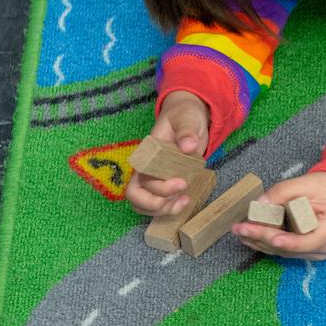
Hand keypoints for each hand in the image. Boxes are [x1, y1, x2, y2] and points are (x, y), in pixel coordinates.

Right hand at [125, 91, 209, 216]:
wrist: (189, 118)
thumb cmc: (184, 116)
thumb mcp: (187, 117)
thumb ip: (186, 130)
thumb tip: (187, 146)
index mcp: (147, 152)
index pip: (141, 176)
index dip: (158, 187)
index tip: (182, 183)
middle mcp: (146, 167)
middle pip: (136, 194)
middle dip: (155, 202)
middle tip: (180, 195)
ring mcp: (155, 177)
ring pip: (143, 204)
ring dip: (162, 210)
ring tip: (184, 201)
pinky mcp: (166, 182)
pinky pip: (158, 203)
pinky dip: (169, 209)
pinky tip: (185, 201)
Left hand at [231, 171, 325, 260]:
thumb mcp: (309, 182)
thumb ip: (284, 191)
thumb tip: (260, 204)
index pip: (311, 240)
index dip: (291, 241)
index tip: (272, 238)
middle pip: (292, 248)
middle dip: (264, 238)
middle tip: (241, 228)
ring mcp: (318, 252)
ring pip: (285, 252)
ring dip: (261, 242)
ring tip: (240, 231)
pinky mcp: (307, 252)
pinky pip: (285, 250)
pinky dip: (267, 243)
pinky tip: (250, 236)